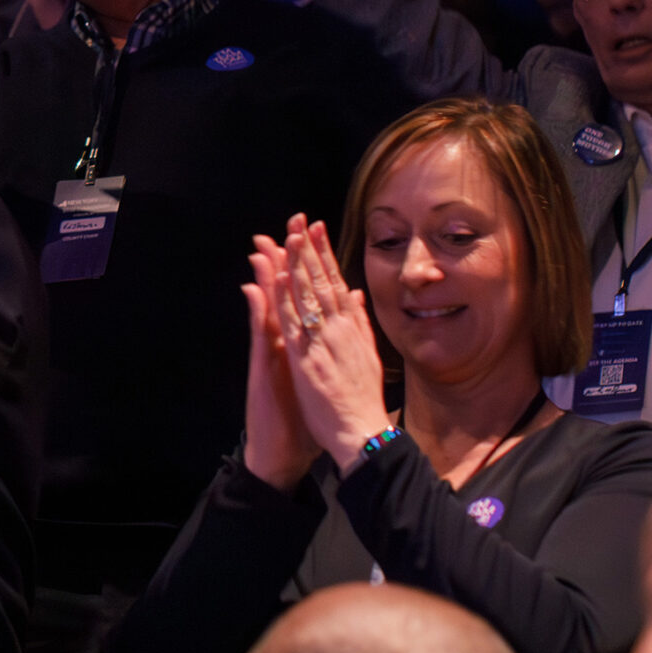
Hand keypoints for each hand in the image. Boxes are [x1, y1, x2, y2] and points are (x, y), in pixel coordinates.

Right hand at [242, 240, 318, 490]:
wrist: (281, 450)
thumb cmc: (303, 418)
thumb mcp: (314, 380)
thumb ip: (323, 350)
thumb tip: (339, 323)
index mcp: (300, 345)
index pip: (303, 299)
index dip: (306, 268)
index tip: (308, 237)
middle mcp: (282, 344)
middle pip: (285, 295)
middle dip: (285, 260)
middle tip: (285, 227)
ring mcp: (269, 355)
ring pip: (269, 308)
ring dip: (268, 275)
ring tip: (266, 245)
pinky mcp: (262, 369)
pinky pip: (260, 335)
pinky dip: (258, 311)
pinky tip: (254, 288)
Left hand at [268, 215, 394, 471]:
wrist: (363, 433)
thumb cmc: (362, 399)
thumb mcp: (367, 354)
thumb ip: (360, 322)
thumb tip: (355, 292)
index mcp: (352, 329)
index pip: (335, 283)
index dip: (325, 254)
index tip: (316, 229)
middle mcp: (339, 330)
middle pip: (322, 283)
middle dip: (310, 250)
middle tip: (300, 219)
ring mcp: (323, 343)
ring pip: (308, 297)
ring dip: (298, 265)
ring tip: (289, 236)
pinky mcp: (307, 359)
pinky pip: (295, 323)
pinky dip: (289, 299)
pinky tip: (284, 277)